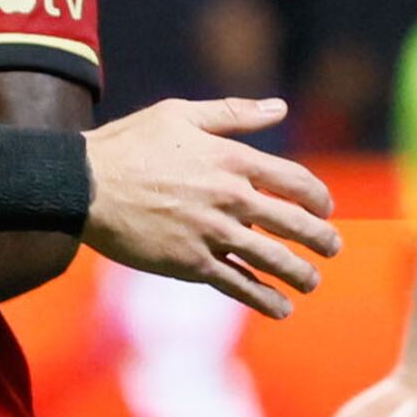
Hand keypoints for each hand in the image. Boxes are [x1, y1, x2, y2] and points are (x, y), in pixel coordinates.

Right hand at [81, 97, 340, 316]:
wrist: (83, 184)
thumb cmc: (129, 143)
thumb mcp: (180, 114)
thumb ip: (234, 113)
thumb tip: (281, 108)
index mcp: (231, 159)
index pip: (294, 181)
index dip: (318, 197)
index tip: (326, 208)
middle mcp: (229, 198)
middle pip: (293, 223)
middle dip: (321, 238)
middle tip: (333, 248)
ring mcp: (211, 234)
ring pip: (271, 259)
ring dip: (300, 273)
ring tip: (312, 282)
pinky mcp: (189, 263)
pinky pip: (237, 285)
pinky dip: (263, 299)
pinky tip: (281, 308)